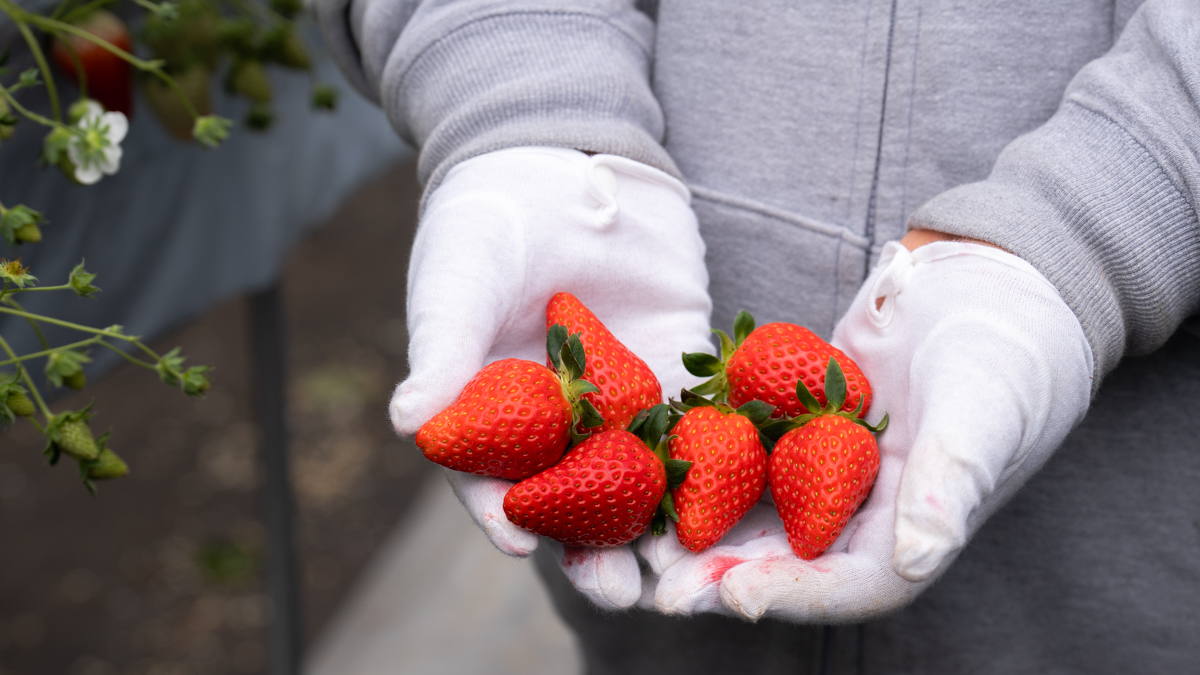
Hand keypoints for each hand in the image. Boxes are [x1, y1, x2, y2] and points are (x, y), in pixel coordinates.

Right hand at [391, 146, 711, 609]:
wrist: (558, 161)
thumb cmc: (484, 224)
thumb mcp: (457, 283)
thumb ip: (444, 353)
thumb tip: (410, 423)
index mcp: (494, 414)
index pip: (495, 481)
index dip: (507, 518)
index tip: (524, 550)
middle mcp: (559, 421)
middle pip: (576, 500)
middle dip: (598, 549)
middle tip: (624, 594)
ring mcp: (621, 397)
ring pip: (643, 475)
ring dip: (664, 524)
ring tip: (686, 570)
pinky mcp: (678, 366)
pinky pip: (700, 416)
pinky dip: (720, 454)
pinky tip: (742, 488)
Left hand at [647, 239, 1092, 621]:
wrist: (992, 280)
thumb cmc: (1009, 348)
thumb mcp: (981, 411)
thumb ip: (950, 483)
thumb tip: (921, 560)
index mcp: (914, 531)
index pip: (847, 584)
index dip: (790, 594)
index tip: (730, 594)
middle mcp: (867, 513)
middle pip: (787, 563)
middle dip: (722, 577)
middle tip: (657, 588)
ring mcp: (831, 471)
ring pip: (757, 515)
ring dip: (699, 530)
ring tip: (637, 544)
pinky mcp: (801, 427)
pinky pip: (747, 455)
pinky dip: (702, 465)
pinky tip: (649, 465)